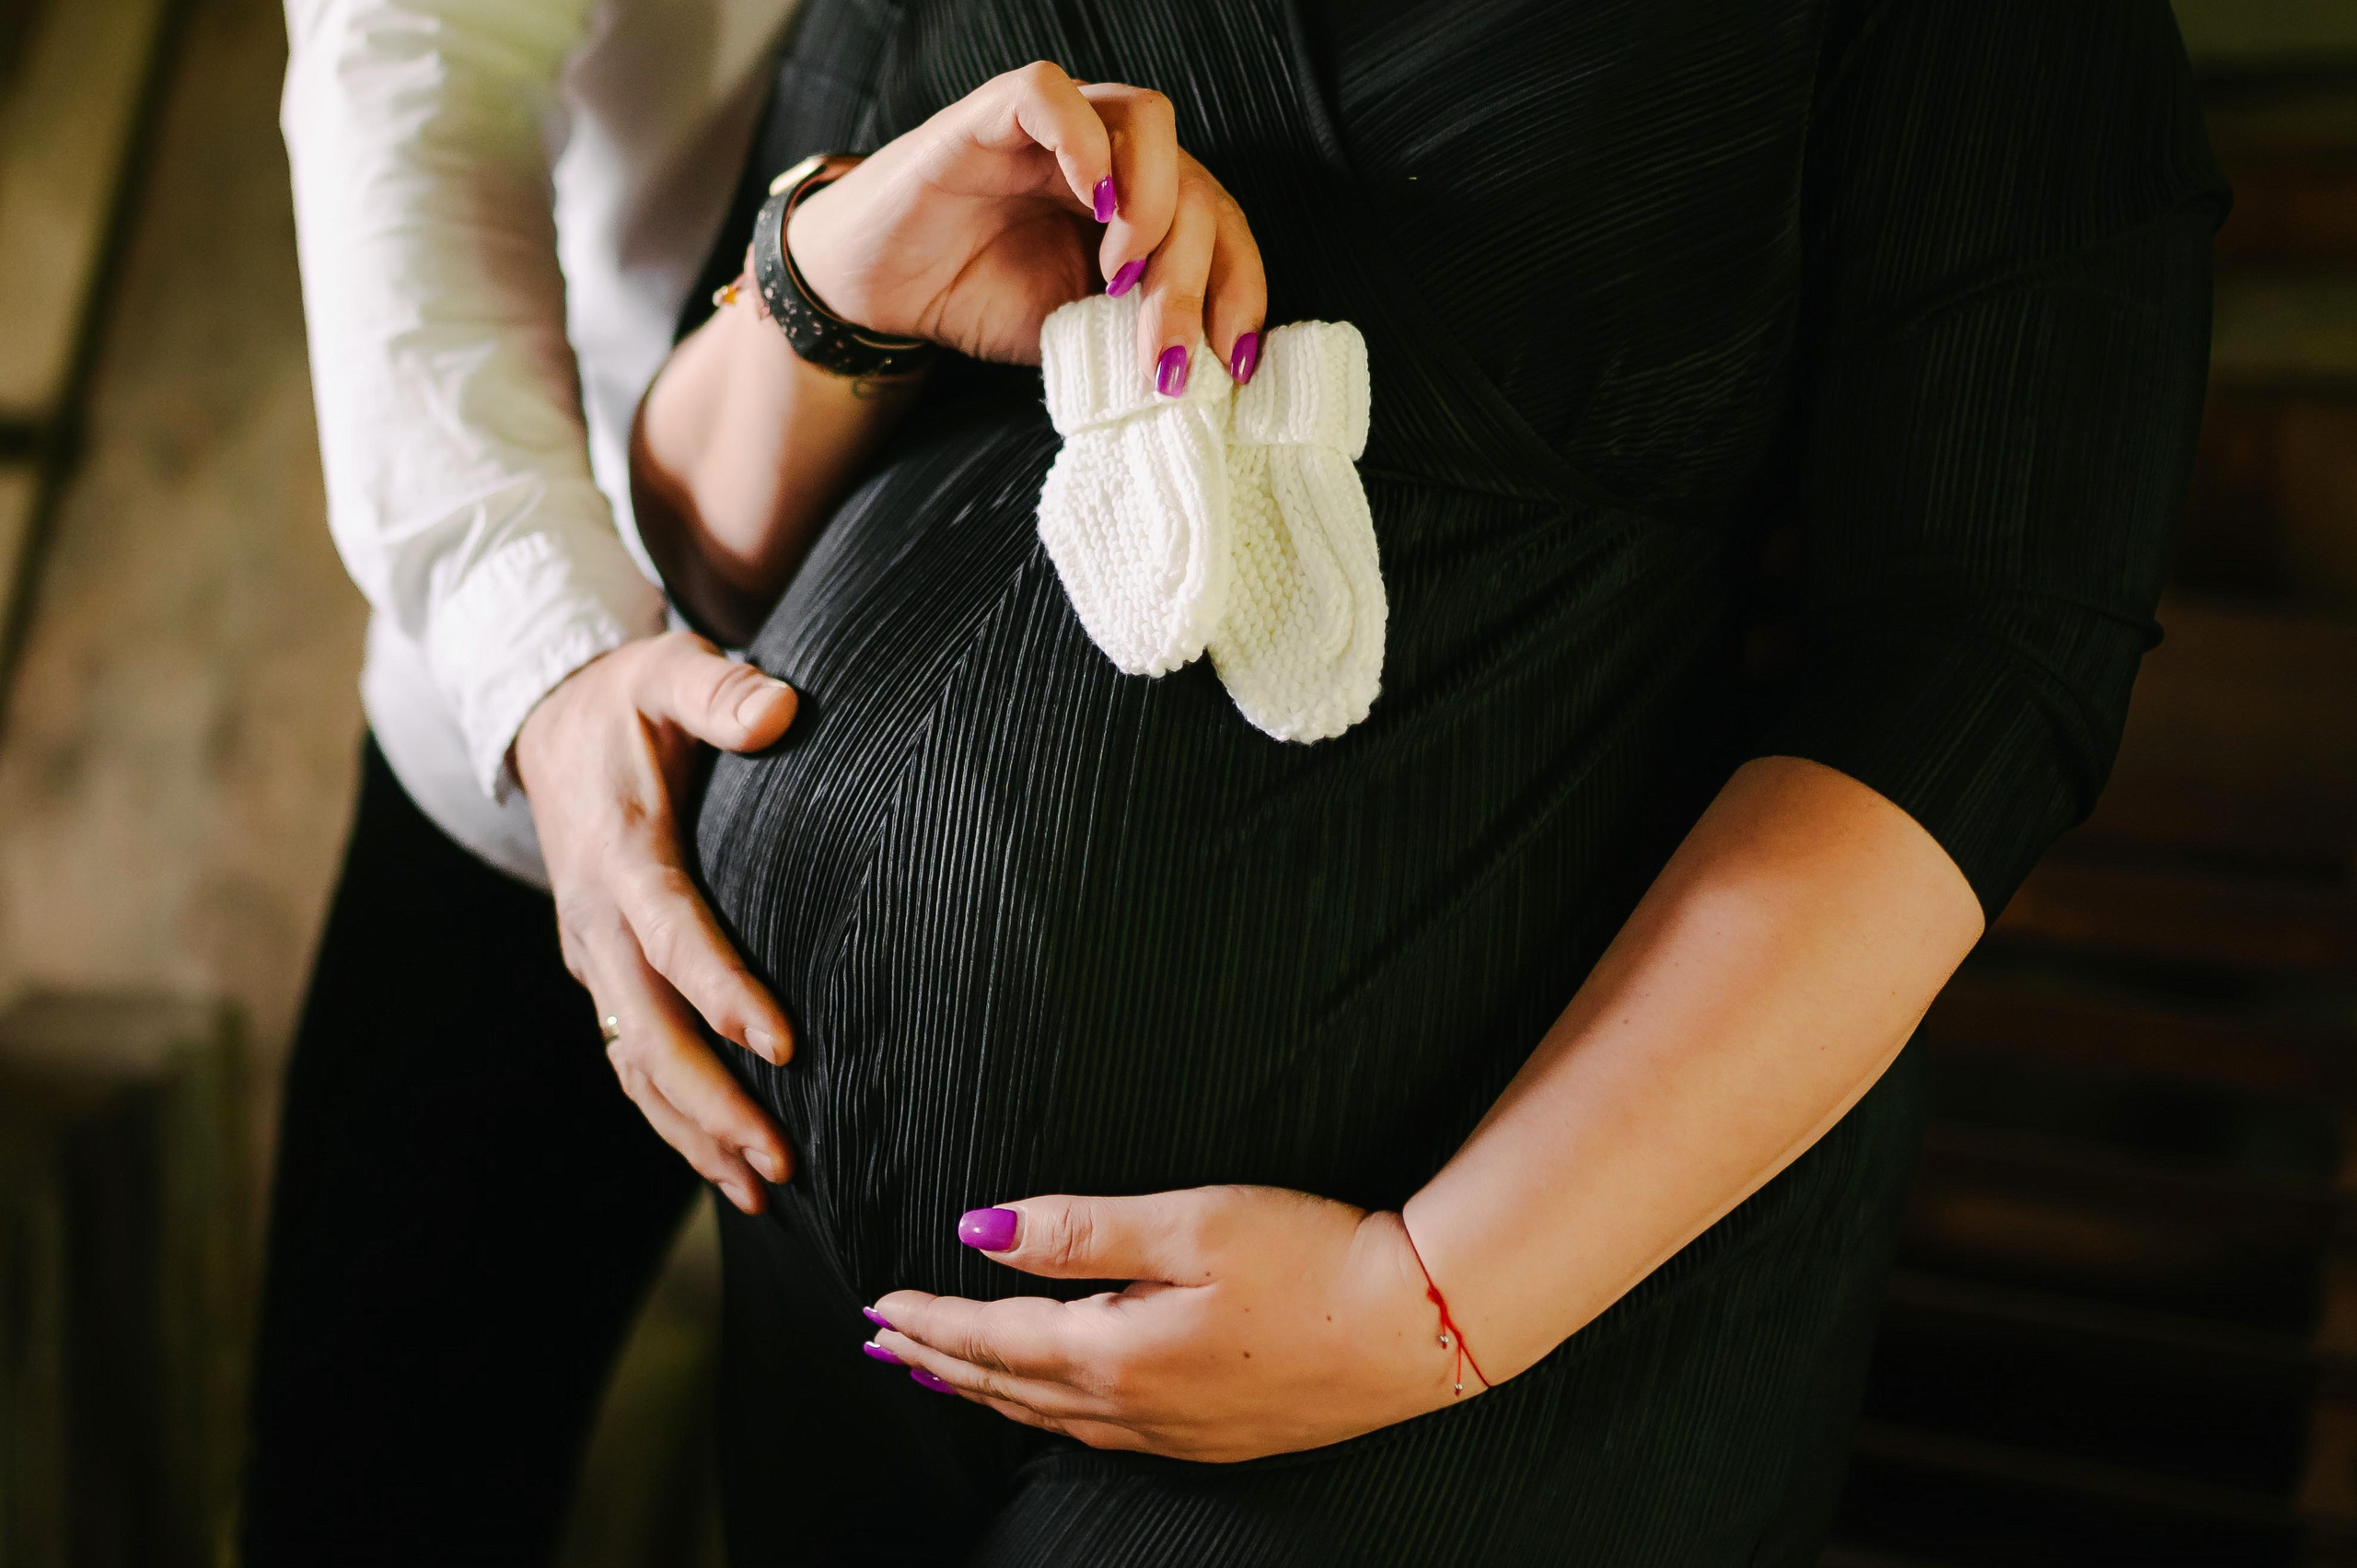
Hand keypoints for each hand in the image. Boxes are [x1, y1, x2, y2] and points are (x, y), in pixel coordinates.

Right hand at [514, 632, 798, 1213]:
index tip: (782, 1043)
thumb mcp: (669, 668)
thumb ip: (722, 688)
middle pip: (645, 1030)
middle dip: (712, 1101)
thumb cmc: (628, 697)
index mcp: (619, 849)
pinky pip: (630, 1059)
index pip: (671, 931)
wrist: (543, 719)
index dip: (721, 990)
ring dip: (693, 1130)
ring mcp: (591, 954)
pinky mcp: (601, 973)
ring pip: (632, 1064)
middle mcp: (595, 917)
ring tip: (762, 1187)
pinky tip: (724, 1165)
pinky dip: (672, 1118)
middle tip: (783, 1158)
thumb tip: (779, 710)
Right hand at [788, 61, 1267, 383]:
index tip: (1233, 363)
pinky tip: (1093, 205)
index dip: (1239, 289)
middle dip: (1191, 276)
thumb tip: (1209, 371)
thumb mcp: (1079, 334)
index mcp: (1141, 207)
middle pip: (1194, 182)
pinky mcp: (993, 114)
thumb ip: (1138, 332)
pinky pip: (1053, 95)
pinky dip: (1085, 143)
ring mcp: (1056, 130)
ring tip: (1120, 276)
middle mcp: (1110, 157)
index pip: (1221, 226)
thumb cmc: (977, 299)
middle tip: (1162, 350)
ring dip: (1154, 205)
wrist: (876, 292)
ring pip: (1147, 121)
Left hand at [867, 1187, 1479, 1461]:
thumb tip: (978, 1232)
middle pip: (1006, 1388)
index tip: (878, 1304)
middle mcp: (1134, 1409)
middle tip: (882, 1345)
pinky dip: (1046, 1414)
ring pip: (1049, 1418)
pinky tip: (1049, 1406)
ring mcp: (1176, 1433)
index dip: (930, 1319)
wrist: (1420, 1328)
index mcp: (1115, 1353)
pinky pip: (1099, 1434)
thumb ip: (1080, 1231)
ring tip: (942, 1376)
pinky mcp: (1215, 1438)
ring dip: (985, 1393)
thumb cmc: (1313, 1259)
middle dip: (937, 1363)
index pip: (993, 1338)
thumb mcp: (1190, 1222)